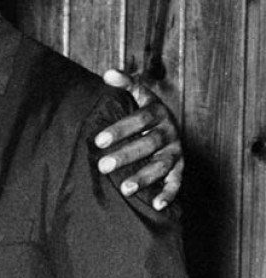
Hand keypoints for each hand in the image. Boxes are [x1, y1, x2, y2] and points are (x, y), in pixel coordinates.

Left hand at [94, 70, 182, 210]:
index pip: (140, 119)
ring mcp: (176, 151)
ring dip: (144, 178)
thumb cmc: (144, 113)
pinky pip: (177, 183)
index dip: (120, 129)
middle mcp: (170, 132)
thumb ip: (125, 84)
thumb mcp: (138, 95)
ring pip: (162, 165)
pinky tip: (156, 204)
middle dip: (125, 156)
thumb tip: (108, 73)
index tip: (98, 140)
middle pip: (149, 144)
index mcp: (158, 113)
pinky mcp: (180, 168)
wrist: (167, 127)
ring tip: (124, 189)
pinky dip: (169, 194)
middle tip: (102, 166)